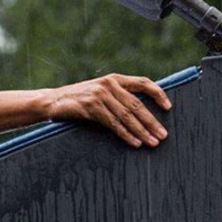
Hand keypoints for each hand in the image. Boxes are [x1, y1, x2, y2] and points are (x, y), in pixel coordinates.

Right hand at [46, 74, 171, 147]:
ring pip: (127, 115)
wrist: (53, 101)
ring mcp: (99, 95)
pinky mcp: (90, 107)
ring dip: (142, 131)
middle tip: (163, 135)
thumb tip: (143, 112)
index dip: (157, 93)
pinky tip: (135, 142)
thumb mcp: (101, 93)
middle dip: (152, 121)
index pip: (142, 82)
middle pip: (137, 104)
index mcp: (114, 79)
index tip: (169, 107)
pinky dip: (126, 134)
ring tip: (152, 142)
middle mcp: (109, 84)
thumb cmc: (80, 99)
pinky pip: (113, 123)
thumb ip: (119, 97)